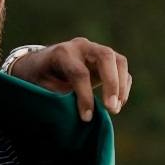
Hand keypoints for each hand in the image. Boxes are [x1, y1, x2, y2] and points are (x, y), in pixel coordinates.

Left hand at [8, 38, 130, 121]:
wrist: (41, 63)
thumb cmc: (41, 77)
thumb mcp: (43, 87)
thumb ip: (61, 96)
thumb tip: (84, 112)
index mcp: (63, 53)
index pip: (79, 73)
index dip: (84, 96)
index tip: (86, 117)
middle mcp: (82, 47)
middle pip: (106, 57)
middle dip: (112, 84)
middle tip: (111, 107)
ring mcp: (96, 50)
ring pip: (118, 61)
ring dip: (121, 86)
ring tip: (116, 108)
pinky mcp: (106, 60)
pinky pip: (122, 69)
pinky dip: (124, 86)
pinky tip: (118, 103)